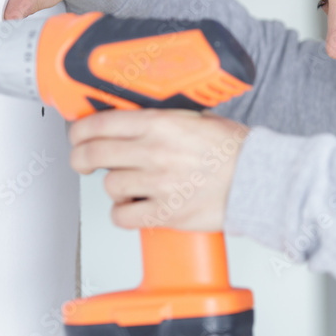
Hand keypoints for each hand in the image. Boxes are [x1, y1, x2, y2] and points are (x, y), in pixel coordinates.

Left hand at [69, 109, 249, 231]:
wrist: (258, 179)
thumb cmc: (234, 150)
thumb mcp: (197, 118)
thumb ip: (162, 120)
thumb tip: (134, 120)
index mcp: (160, 125)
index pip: (100, 123)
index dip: (79, 130)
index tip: (77, 134)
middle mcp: (154, 153)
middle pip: (93, 154)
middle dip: (81, 157)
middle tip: (83, 160)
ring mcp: (157, 184)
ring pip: (109, 186)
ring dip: (114, 186)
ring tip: (130, 185)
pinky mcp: (165, 213)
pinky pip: (123, 217)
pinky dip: (124, 214)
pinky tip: (135, 207)